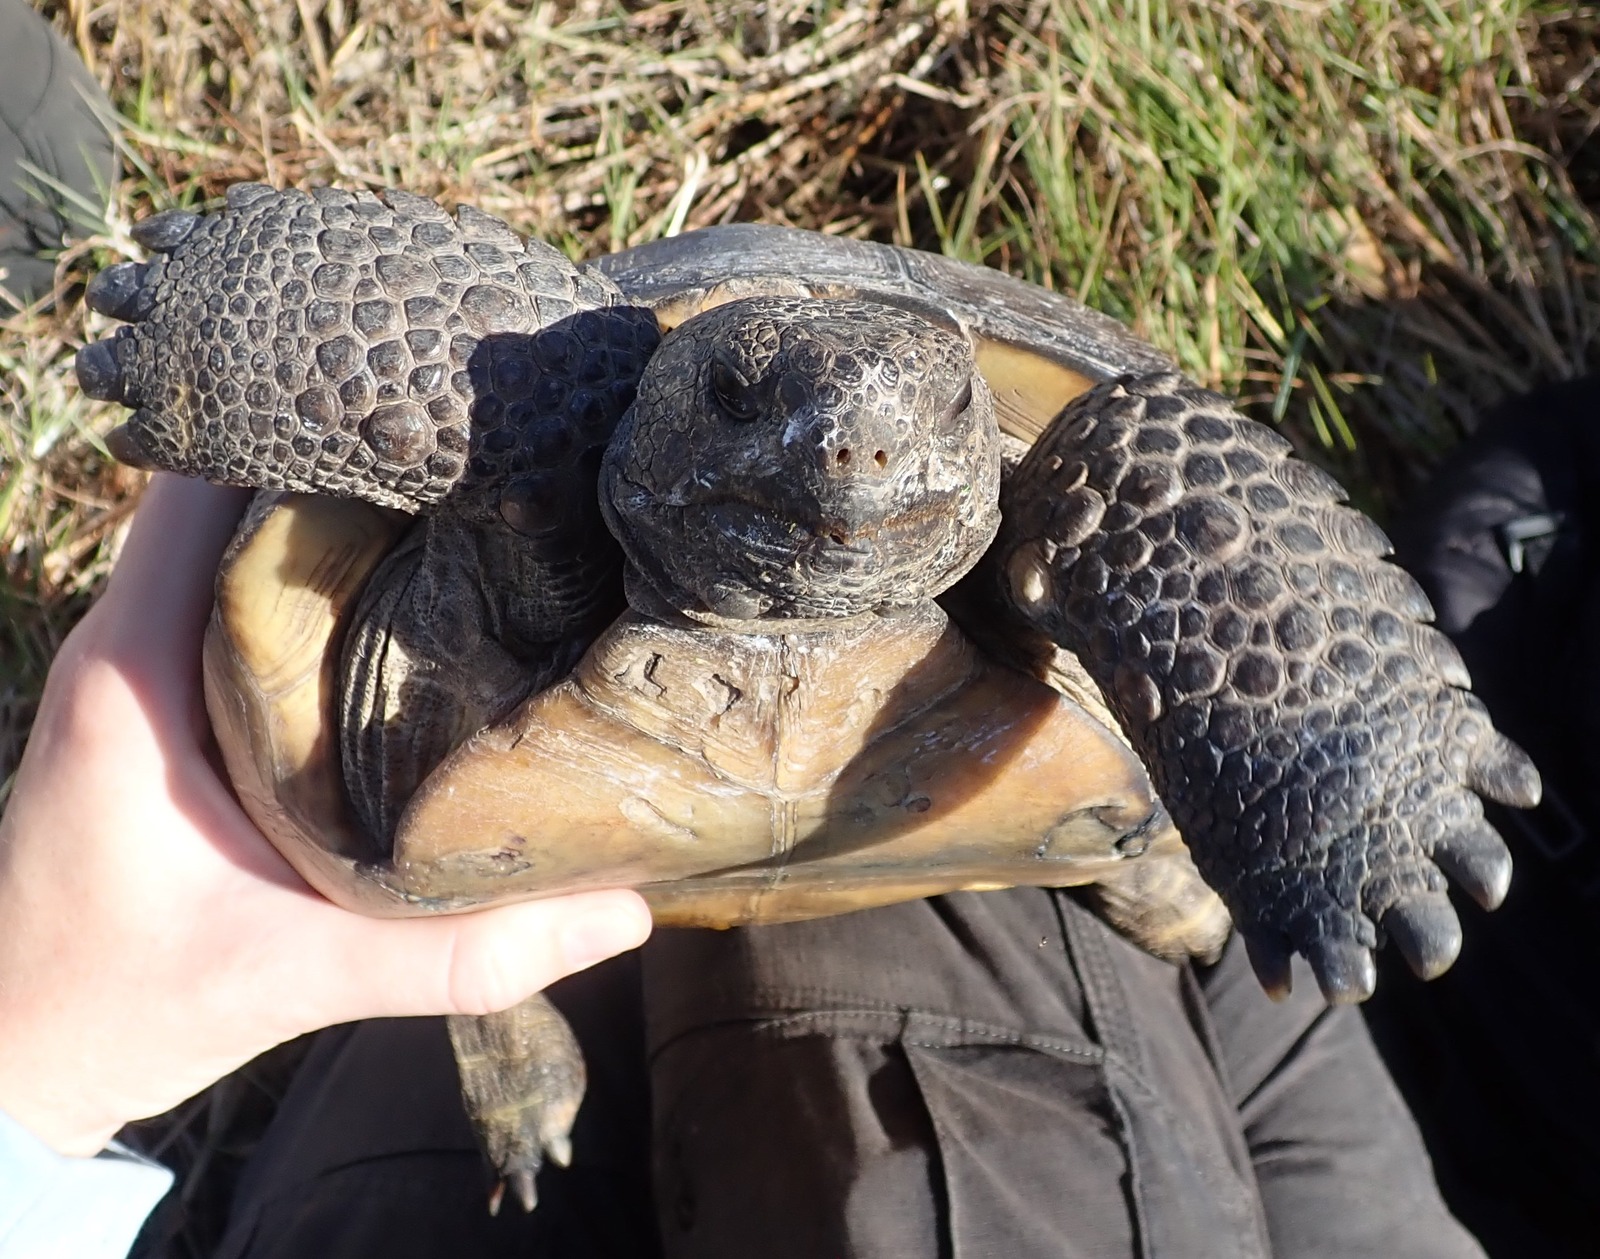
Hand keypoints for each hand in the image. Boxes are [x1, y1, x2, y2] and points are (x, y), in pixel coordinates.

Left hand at [0, 475, 651, 1155]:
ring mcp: (137, 668)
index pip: (204, 483)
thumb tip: (613, 912)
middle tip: (478, 453)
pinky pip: (236, 596)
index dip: (305, 427)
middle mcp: (126, 645)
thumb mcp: (291, 976)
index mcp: (136, 674)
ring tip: (462, 503)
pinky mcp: (157, 703)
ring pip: (233, 541)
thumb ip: (453, 952)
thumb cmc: (112, 1008)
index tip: (422, 413)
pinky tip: (408, 600)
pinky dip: (313, 576)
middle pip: (231, 491)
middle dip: (346, 459)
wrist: (9, 1062)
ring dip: (332, 515)